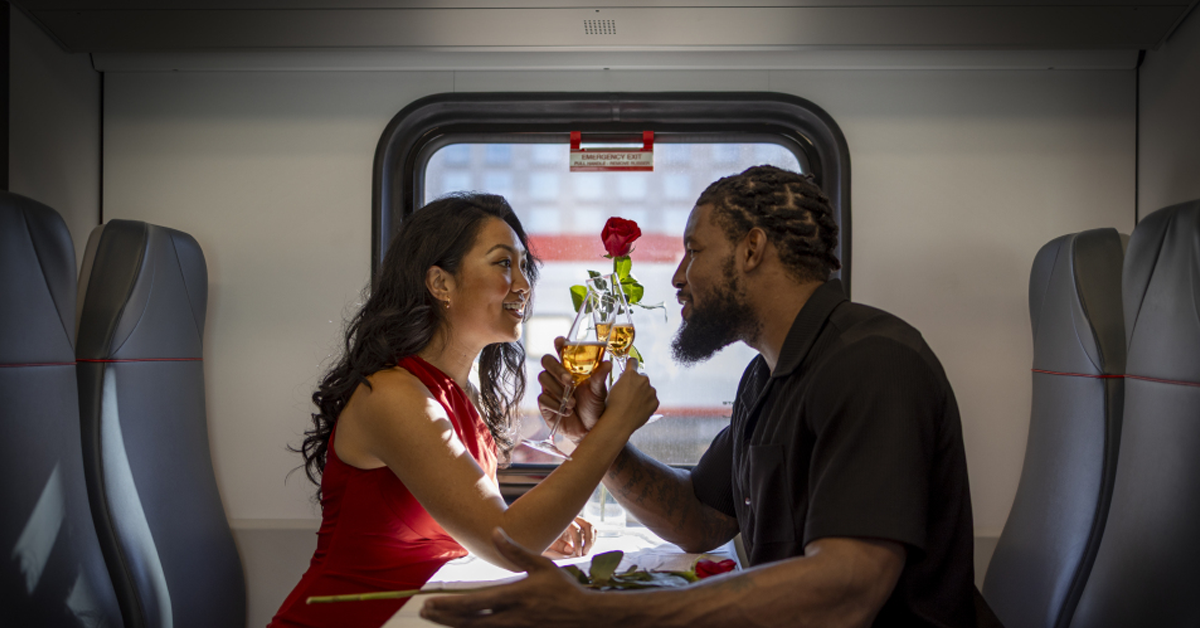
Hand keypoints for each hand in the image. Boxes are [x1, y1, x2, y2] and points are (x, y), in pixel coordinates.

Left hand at [421, 528, 599, 626]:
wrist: (585, 617)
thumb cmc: (563, 589)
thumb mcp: (542, 565)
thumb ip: (515, 550)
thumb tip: (496, 531)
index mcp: (514, 596)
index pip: (474, 603)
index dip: (449, 605)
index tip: (430, 602)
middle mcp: (511, 617)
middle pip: (469, 621)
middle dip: (444, 617)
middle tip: (425, 611)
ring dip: (454, 625)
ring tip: (437, 618)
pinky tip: (462, 625)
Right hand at [537, 337, 611, 443]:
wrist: (590, 430)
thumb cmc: (594, 407)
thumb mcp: (599, 392)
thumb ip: (599, 378)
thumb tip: (607, 363)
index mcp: (571, 368)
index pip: (561, 350)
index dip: (559, 344)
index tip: (561, 341)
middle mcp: (558, 375)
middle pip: (547, 361)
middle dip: (557, 369)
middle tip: (569, 380)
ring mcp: (550, 388)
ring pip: (543, 378)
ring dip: (558, 390)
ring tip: (573, 403)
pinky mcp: (545, 403)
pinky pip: (543, 398)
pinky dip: (556, 405)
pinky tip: (567, 411)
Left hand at [542, 516, 595, 558]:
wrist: (539, 527)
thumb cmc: (542, 535)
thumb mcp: (547, 542)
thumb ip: (559, 546)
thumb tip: (571, 550)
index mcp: (563, 520)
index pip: (576, 530)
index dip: (578, 543)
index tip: (578, 554)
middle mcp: (571, 518)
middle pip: (588, 525)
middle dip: (589, 541)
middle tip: (584, 553)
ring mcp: (577, 520)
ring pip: (591, 526)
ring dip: (592, 539)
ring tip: (586, 551)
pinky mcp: (579, 525)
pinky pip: (590, 529)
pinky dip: (592, 538)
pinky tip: (586, 547)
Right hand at [603, 358, 658, 435]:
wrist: (619, 422)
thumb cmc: (612, 406)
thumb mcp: (612, 388)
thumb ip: (622, 380)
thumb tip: (625, 378)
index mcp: (630, 374)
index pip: (633, 362)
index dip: (631, 364)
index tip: (631, 366)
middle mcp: (643, 380)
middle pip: (642, 377)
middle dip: (637, 383)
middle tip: (630, 393)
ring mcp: (651, 391)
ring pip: (648, 389)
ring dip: (643, 393)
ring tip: (633, 404)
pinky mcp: (655, 401)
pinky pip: (652, 399)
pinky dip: (647, 403)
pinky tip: (638, 409)